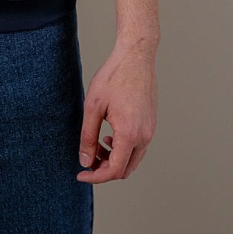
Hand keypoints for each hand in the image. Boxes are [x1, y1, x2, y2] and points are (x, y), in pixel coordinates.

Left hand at [76, 39, 156, 182]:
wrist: (136, 57)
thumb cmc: (114, 77)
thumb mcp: (93, 106)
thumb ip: (88, 136)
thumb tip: (85, 160)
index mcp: (129, 134)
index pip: (114, 170)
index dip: (96, 177)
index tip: (81, 174)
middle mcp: (144, 136)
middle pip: (125, 169)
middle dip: (105, 170)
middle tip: (87, 160)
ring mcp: (150, 130)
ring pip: (133, 160)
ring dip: (114, 160)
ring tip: (96, 146)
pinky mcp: (151, 124)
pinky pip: (138, 147)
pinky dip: (123, 150)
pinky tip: (109, 137)